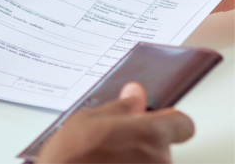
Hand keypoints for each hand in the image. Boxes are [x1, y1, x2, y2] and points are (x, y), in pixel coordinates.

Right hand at [37, 82, 193, 163]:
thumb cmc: (70, 156)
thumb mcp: (88, 119)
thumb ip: (121, 107)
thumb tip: (135, 95)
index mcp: (150, 133)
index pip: (183, 124)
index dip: (169, 120)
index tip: (155, 119)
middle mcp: (159, 158)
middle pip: (163, 144)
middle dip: (144, 140)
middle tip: (116, 140)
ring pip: (151, 161)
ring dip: (136, 157)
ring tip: (107, 157)